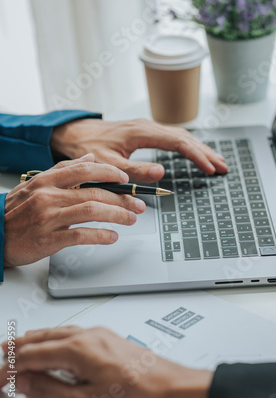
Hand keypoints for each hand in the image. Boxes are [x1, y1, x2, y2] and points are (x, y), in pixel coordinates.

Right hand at [0, 326, 211, 397]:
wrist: (171, 389)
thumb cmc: (137, 397)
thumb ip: (51, 390)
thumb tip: (27, 380)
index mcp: (78, 349)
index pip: (33, 356)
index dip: (12, 369)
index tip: (1, 379)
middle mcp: (89, 335)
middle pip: (44, 337)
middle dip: (20, 346)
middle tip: (3, 353)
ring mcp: (101, 334)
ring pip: (59, 331)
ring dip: (38, 338)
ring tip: (22, 344)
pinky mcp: (110, 339)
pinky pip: (74, 332)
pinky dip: (56, 337)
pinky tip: (57, 342)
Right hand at [4, 154, 145, 267]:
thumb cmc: (16, 211)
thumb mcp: (36, 184)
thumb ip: (64, 170)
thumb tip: (90, 158)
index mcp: (46, 180)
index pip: (84, 169)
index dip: (109, 172)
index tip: (124, 179)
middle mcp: (48, 196)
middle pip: (94, 192)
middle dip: (122, 198)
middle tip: (137, 204)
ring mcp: (49, 217)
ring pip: (92, 211)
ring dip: (117, 215)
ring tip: (130, 219)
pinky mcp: (49, 239)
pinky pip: (81, 235)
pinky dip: (101, 235)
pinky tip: (112, 237)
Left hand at [50, 118, 227, 181]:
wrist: (75, 133)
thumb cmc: (88, 148)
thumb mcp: (108, 164)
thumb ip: (134, 170)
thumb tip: (161, 173)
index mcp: (142, 132)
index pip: (179, 142)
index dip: (197, 156)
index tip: (211, 168)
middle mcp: (148, 126)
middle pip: (185, 137)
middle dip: (206, 152)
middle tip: (224, 166)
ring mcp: (148, 127)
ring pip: (181, 136)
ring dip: (200, 148)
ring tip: (217, 161)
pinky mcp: (145, 131)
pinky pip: (173, 137)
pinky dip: (188, 146)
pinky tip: (194, 152)